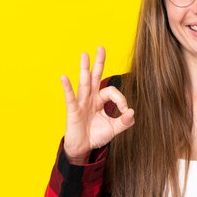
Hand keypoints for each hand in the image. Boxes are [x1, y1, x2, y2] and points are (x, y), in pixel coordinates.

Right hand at [60, 47, 134, 163]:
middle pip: (95, 77)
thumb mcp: (114, 129)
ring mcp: (81, 103)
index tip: (125, 111)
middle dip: (99, 63)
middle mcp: (90, 98)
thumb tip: (132, 112)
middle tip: (101, 48)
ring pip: (84, 83)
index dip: (121, 99)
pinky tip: (64, 77)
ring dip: (84, 68)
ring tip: (84, 54)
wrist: (83, 148)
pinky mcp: (73, 110)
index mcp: (100, 100)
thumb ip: (124, 121)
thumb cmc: (96, 135)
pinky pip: (70, 97)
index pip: (112, 92)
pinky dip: (67, 87)